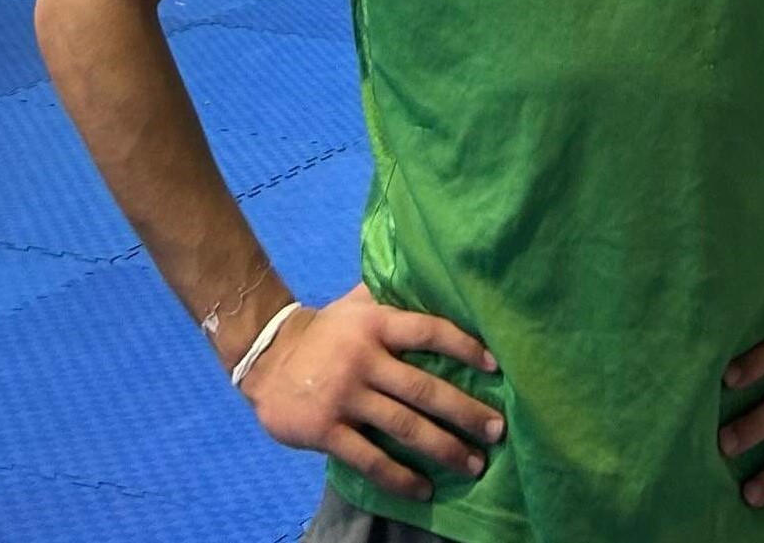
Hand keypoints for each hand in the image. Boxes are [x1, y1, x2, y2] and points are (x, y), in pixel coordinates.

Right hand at [241, 283, 504, 499]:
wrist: (266, 354)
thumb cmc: (326, 330)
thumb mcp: (356, 303)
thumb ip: (391, 294)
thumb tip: (430, 273)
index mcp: (376, 324)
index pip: (429, 332)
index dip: (464, 347)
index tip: (496, 366)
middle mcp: (364, 358)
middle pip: (423, 388)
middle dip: (465, 411)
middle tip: (497, 430)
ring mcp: (345, 396)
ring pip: (403, 426)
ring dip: (443, 448)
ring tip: (473, 464)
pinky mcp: (325, 429)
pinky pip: (369, 458)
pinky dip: (399, 477)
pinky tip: (424, 490)